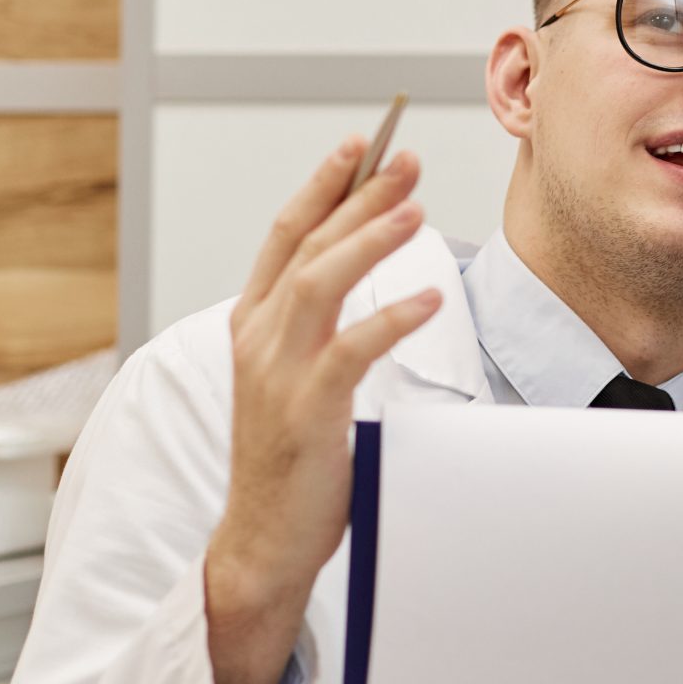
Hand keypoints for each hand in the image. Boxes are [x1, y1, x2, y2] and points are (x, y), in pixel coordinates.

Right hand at [203, 139, 441, 683]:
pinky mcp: (305, 412)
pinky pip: (349, 352)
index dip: (323, 185)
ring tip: (416, 211)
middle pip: (308, 246)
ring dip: (369, 242)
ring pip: (320, 284)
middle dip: (358, 196)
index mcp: (253, 324)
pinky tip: (429, 300)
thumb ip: (318, 328)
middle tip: (406, 160)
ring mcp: (276, 375)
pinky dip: (391, 320)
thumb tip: (360, 277)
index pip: (287, 235)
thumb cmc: (291, 458)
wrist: (263, 539)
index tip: (361, 144)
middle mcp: (257, 340)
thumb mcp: (296, 377)